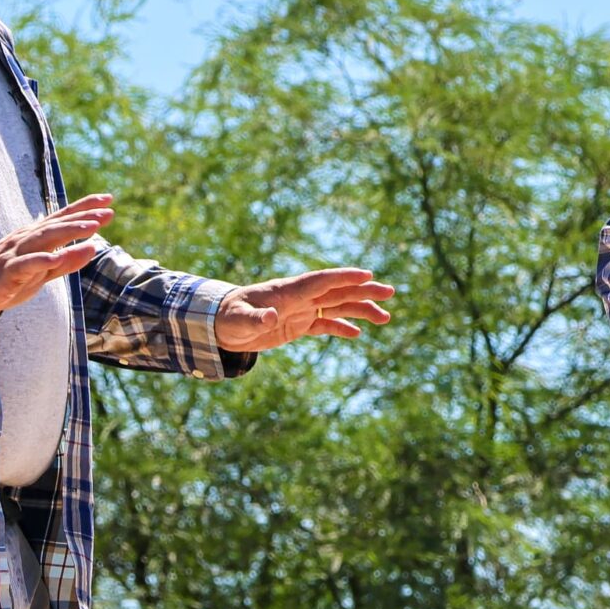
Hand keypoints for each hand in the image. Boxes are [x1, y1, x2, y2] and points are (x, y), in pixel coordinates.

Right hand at [0, 195, 114, 323]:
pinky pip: (25, 264)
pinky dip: (41, 260)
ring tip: (91, 227)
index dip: (85, 206)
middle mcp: (27, 239)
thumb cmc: (12, 279)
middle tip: (107, 213)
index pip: (63, 217)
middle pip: (57, 224)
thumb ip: (68, 261)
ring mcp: (16, 254)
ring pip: (44, 239)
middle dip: (83, 217)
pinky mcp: (8, 272)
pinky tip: (57, 258)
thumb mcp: (45, 271)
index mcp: (37, 236)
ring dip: (68, 232)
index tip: (108, 199)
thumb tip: (93, 247)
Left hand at [215, 268, 394, 352]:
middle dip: (364, 290)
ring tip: (385, 317)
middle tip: (390, 291)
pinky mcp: (298, 324)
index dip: (344, 277)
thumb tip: (270, 317)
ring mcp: (300, 310)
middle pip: (337, 291)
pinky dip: (341, 327)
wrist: (218, 325)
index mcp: (288, 291)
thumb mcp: (239, 320)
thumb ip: (255, 318)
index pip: (321, 281)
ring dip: (361, 309)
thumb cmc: (227, 318)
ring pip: (337, 306)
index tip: (367, 274)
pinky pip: (325, 324)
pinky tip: (358, 333)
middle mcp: (299, 297)